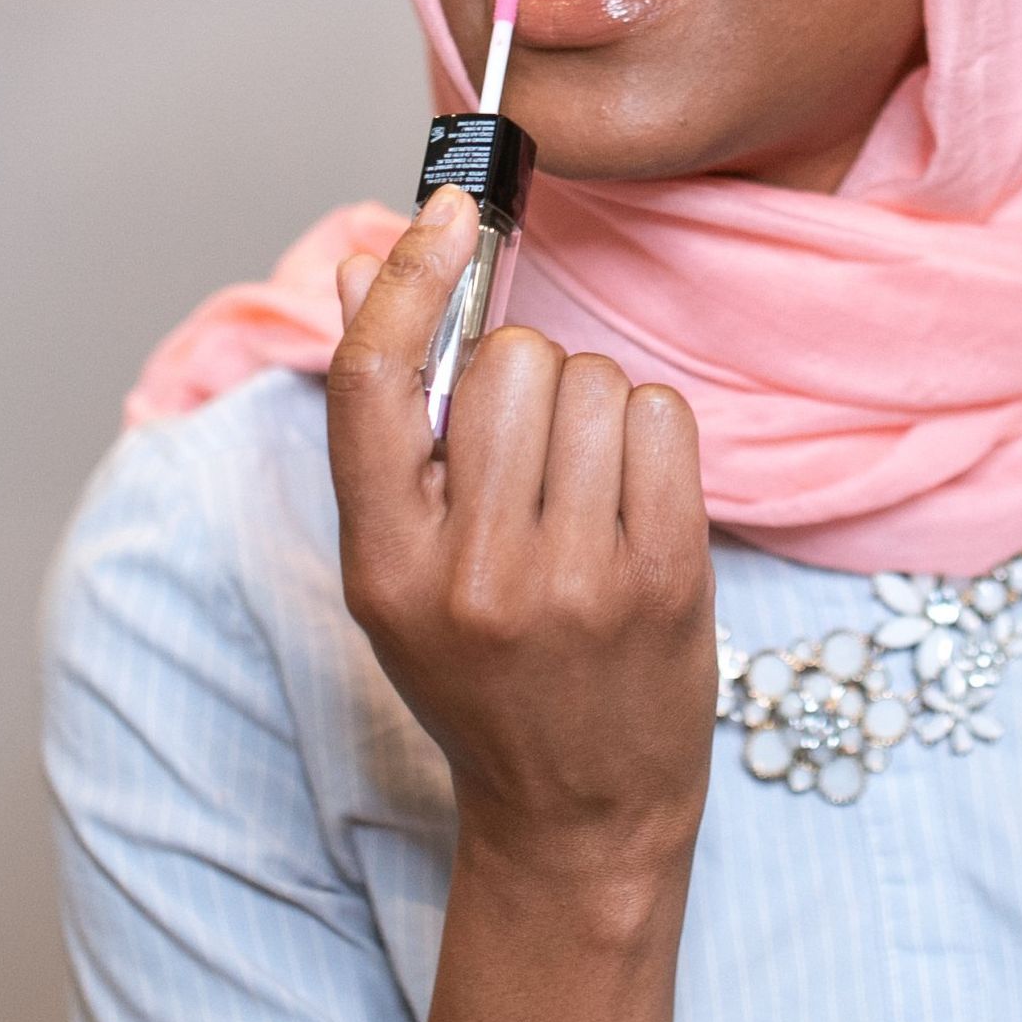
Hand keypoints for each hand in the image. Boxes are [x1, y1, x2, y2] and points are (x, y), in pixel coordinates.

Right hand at [326, 185, 715, 890]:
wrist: (579, 810)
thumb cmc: (484, 677)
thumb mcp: (399, 570)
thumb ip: (382, 429)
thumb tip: (357, 266)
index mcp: (382, 566)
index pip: (374, 381)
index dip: (407, 276)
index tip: (446, 211)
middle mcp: (472, 574)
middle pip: (506, 363)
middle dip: (524, 377)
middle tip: (530, 452)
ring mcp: (575, 579)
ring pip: (593, 380)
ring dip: (594, 407)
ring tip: (584, 488)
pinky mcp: (664, 577)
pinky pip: (662, 416)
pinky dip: (652, 433)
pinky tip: (634, 496)